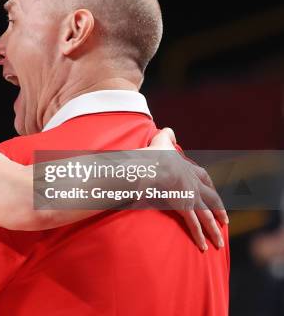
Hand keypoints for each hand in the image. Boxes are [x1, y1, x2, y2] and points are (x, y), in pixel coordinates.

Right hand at [146, 128, 228, 250]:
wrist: (152, 165)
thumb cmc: (152, 154)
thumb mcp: (160, 141)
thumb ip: (166, 136)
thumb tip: (169, 131)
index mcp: (187, 168)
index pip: (204, 177)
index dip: (209, 185)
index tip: (212, 190)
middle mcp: (193, 183)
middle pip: (211, 198)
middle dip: (219, 209)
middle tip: (225, 220)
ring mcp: (191, 196)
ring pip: (207, 215)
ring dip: (214, 229)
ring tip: (219, 241)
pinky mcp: (185, 207)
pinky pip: (194, 225)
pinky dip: (200, 236)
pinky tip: (204, 246)